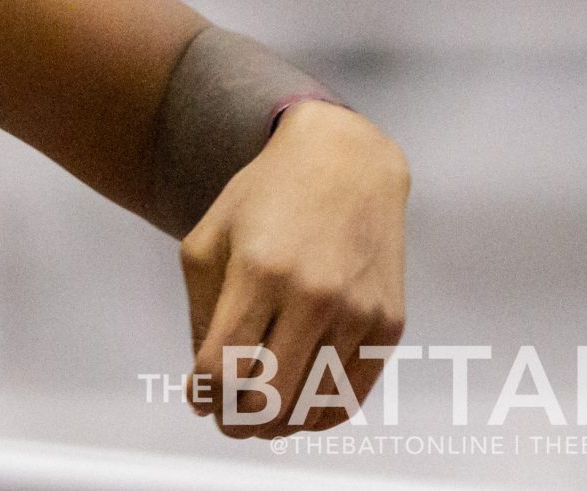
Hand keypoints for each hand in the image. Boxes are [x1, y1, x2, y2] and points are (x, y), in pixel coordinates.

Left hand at [181, 102, 408, 437]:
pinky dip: (318, 416)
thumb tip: (207, 389)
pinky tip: (297, 409)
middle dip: (237, 420)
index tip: (198, 397)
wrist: (345, 162)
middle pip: (268, 400)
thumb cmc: (263, 199)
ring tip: (258, 416)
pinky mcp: (388, 324)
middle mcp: (313, 296)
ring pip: (311, 407)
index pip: (223, 369)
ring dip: (277, 424)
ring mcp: (357, 313)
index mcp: (259, 272)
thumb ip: (201, 315)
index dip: (204, 397)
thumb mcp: (208, 239)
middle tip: (227, 418)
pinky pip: (350, 396)